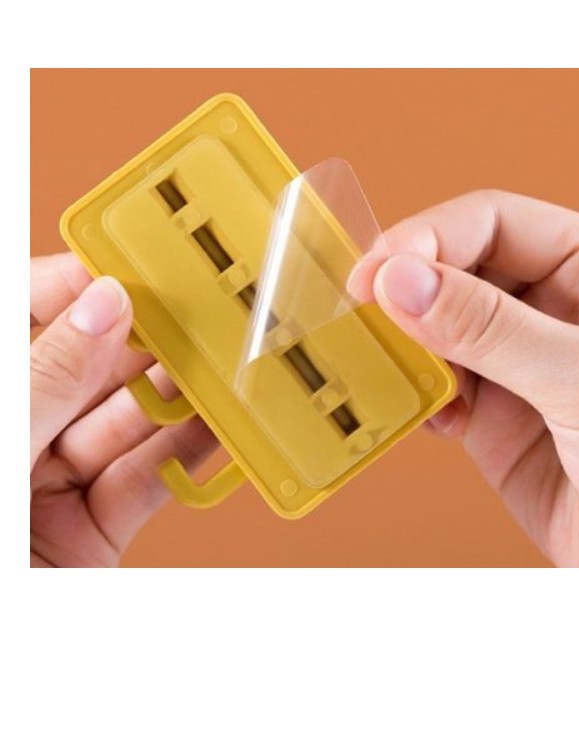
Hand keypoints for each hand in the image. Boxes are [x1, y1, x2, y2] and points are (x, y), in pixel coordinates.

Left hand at [30, 253, 216, 566]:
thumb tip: (104, 308)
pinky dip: (187, 456)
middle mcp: (16, 431)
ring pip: (129, 423)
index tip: (138, 261)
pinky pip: (148, 480)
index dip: (83, 285)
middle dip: (148, 344)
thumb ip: (46, 377)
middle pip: (91, 368)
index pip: (30, 315)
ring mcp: (53, 480)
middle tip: (201, 315)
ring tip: (225, 368)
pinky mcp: (95, 527)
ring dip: (179, 398)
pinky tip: (220, 427)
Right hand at [349, 191, 578, 566]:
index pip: (494, 222)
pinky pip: (440, 386)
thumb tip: (402, 281)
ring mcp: (524, 361)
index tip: (375, 275)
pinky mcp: (499, 414)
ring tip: (390, 369)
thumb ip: (491, 329)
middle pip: (459, 270)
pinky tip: (425, 413)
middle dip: (409, 293)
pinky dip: (418, 394)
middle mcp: (558, 305)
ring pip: (440, 329)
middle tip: (365, 318)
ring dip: (408, 346)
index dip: (427, 239)